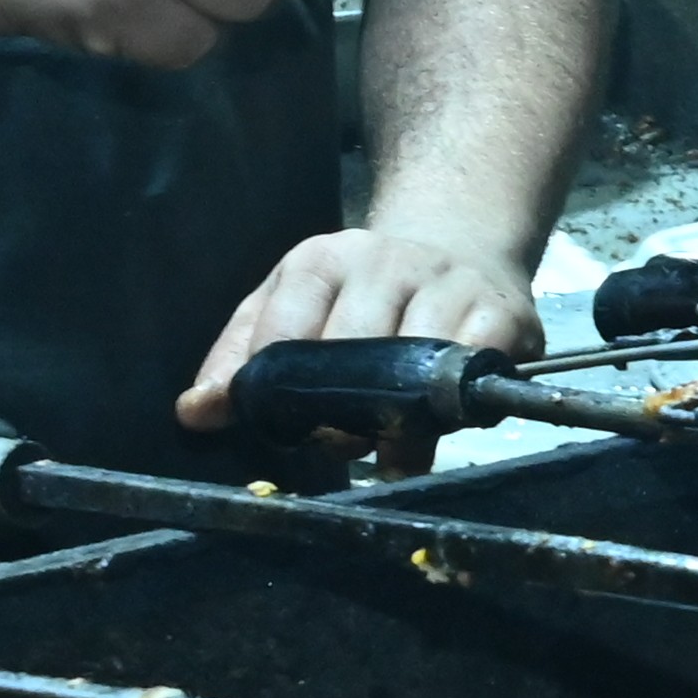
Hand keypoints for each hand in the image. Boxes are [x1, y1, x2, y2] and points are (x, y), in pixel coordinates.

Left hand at [178, 223, 543, 436]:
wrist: (464, 249)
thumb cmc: (362, 294)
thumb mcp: (291, 306)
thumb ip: (239, 356)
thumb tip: (194, 411)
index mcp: (320, 259)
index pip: (283, 331)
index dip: (275, 392)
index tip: (278, 428)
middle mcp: (384, 261)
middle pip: (349, 352)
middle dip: (336, 415)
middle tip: (335, 445)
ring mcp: (447, 284)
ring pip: (412, 368)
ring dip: (395, 424)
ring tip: (384, 449)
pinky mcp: (503, 314)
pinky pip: (471, 374)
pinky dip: (450, 415)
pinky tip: (434, 429)